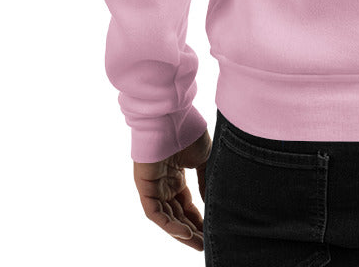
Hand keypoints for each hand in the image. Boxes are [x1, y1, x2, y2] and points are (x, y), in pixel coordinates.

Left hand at [133, 130, 211, 250]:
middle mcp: (163, 184)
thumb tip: (213, 202)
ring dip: (182, 232)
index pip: (186, 205)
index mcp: (175, 177)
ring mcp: (153, 186)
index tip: (211, 232)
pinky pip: (155, 213)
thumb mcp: (204, 158)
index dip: (198, 220)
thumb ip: (207, 180)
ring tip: (198, 244)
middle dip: (192, 231)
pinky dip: (169, 224)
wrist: (171, 114)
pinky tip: (186, 232)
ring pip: (166, 217)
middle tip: (206, 245)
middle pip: (177, 215)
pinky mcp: (145, 186)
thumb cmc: (187, 130)